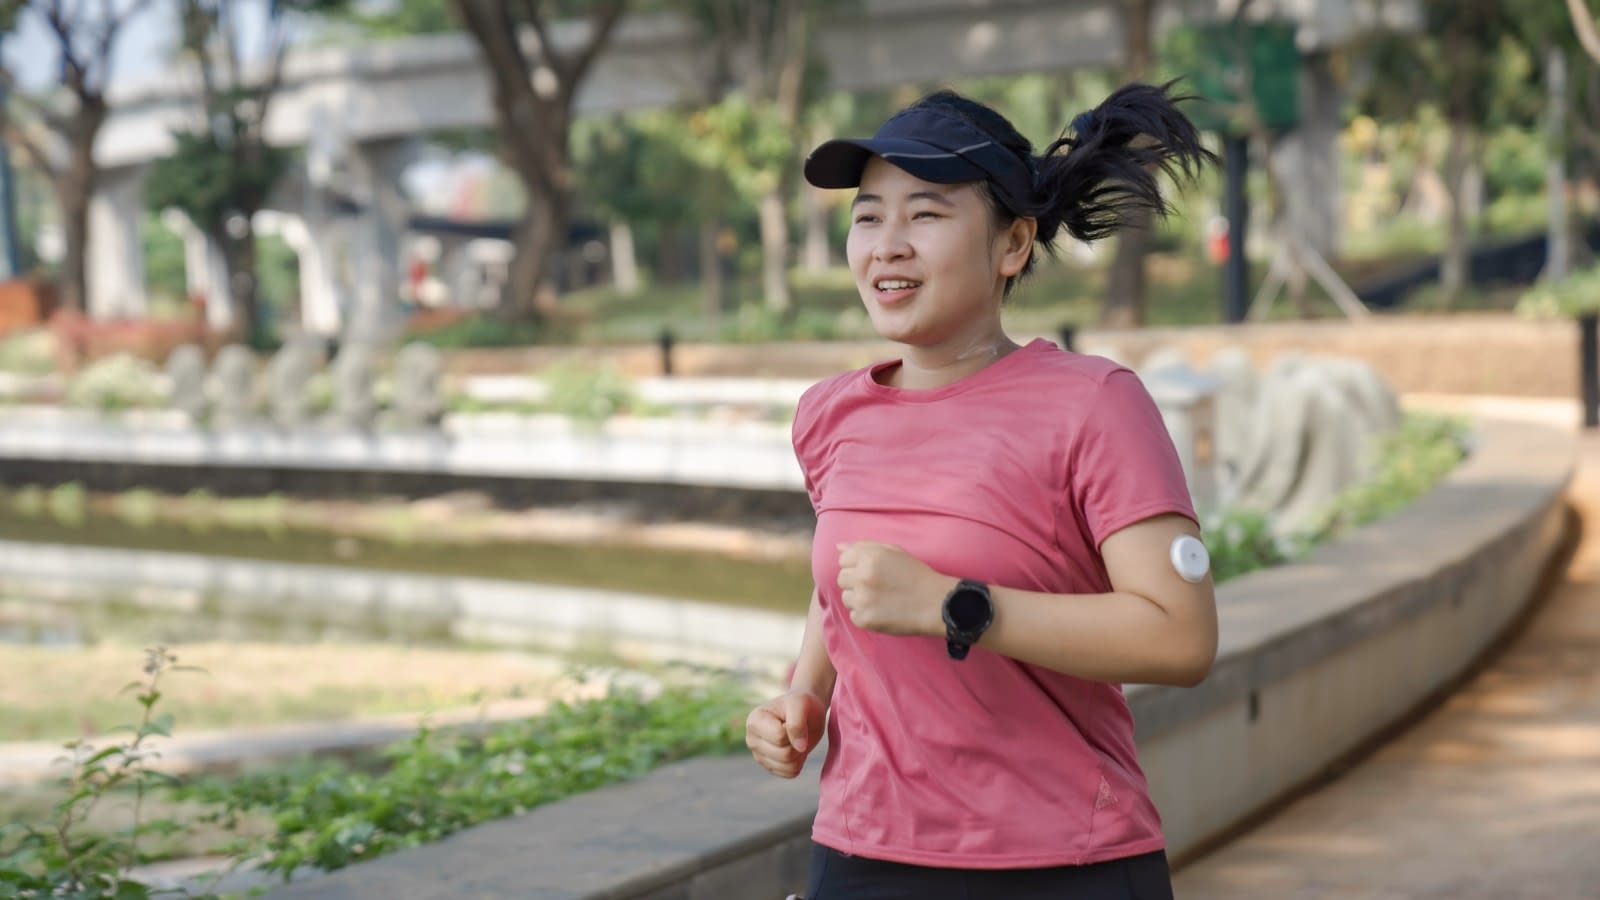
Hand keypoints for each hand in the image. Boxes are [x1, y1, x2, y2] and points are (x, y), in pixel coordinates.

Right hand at [745, 690, 826, 778]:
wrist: (804, 712)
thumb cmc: (800, 704)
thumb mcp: (800, 704)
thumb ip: (797, 723)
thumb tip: (799, 748)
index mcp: (754, 721)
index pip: (780, 736)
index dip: (794, 729)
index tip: (792, 718)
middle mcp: (752, 740)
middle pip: (784, 754)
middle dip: (798, 743)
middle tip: (798, 730)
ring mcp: (759, 756)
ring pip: (788, 766)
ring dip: (799, 754)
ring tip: (796, 738)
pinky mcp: (770, 767)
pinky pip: (791, 773)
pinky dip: (799, 762)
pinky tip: (795, 748)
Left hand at [836, 541, 950, 635]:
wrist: (934, 603)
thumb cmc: (916, 575)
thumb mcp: (894, 552)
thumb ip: (864, 546)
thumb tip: (838, 547)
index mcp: (869, 557)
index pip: (843, 560)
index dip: (857, 566)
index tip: (872, 572)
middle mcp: (862, 576)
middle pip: (842, 579)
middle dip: (856, 582)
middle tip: (878, 587)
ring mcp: (862, 599)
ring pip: (846, 598)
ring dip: (859, 600)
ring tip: (881, 600)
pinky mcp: (865, 619)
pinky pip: (854, 616)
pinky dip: (865, 616)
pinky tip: (882, 612)